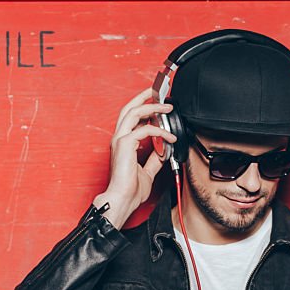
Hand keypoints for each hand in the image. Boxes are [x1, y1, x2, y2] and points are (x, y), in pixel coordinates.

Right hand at [92, 88, 177, 228]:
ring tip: (167, 107)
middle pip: (129, 108)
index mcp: (122, 143)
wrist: (122, 199)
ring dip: (152, 107)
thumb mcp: (147, 171)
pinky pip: (145, 130)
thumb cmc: (130, 189)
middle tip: (157, 91)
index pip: (132, 118)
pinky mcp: (125, 144)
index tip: (157, 105)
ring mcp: (120, 140)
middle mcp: (119, 138)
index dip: (144, 108)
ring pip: (135, 112)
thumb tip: (163, 150)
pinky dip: (159, 131)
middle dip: (144, 97)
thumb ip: (154, 158)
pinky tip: (169, 137)